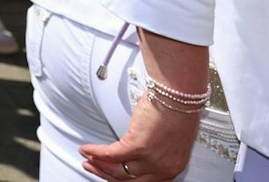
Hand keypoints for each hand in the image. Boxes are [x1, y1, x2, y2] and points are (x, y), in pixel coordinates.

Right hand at [81, 96, 199, 179]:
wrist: (179, 95)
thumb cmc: (180, 109)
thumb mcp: (173, 138)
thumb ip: (159, 149)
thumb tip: (141, 151)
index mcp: (174, 166)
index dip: (125, 180)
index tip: (113, 175)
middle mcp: (163, 167)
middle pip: (129, 180)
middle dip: (107, 175)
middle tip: (95, 168)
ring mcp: (150, 159)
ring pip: (118, 170)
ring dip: (99, 165)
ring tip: (88, 158)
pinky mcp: (137, 146)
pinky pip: (110, 154)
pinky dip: (96, 152)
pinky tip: (89, 149)